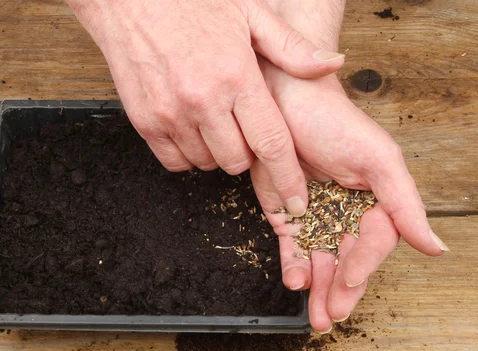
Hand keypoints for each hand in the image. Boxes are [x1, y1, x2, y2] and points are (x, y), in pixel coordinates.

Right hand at [67, 0, 345, 214]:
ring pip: (207, 164)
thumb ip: (291, 49)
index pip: (271, 144)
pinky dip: (188, 154)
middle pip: (238, 162)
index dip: (288, 179)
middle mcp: (203, 101)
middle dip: (248, 155)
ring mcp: (170, 115)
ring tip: (214, 120)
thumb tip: (332, 64)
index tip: (297, 203)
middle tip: (242, 128)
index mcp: (236, 77)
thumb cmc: (191, 2)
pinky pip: (176, 162)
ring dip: (217, 153)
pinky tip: (191, 128)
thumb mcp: (250, 14)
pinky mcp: (145, 122)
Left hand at [253, 0, 448, 331]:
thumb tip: (435, 247)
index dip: (362, 266)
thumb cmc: (335, 121)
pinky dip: (293, 266)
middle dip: (340, 291)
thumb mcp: (379, 160)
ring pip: (319, 260)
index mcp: (376, 201)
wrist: (283, 100)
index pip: (374, 244)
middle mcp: (347, 212)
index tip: (348, 282)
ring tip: (316, 316)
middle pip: (347, 260)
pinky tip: (295, 282)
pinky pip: (292, 247)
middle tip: (331, 317)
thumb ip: (404, 205)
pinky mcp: (286, 213)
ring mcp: (315, 214)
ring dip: (317, 289)